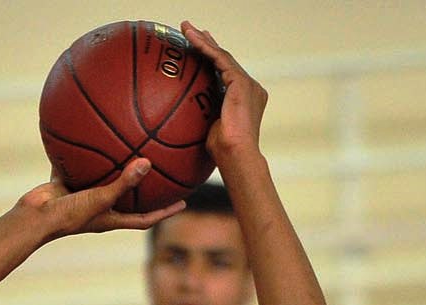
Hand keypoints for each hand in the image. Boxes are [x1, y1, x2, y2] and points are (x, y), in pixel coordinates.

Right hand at [17, 158, 185, 239]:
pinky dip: (83, 154)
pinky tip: (90, 134)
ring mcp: (81, 196)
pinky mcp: (65, 185)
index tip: (182, 203)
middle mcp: (98, 207)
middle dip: (143, 188)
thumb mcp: (100, 198)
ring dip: (114, 166)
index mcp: (110, 218)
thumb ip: (124, 182)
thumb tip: (147, 162)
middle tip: (162, 172)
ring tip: (129, 147)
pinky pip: (77, 166)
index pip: (144, 218)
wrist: (33, 217)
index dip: (164, 212)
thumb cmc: (68, 216)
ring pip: (103, 179)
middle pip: (127, 198)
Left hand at [182, 22, 265, 164]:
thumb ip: (201, 118)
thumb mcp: (207, 131)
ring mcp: (247, 84)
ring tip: (186, 28)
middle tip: (191, 31)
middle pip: (224, 60)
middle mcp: (249, 87)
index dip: (210, 59)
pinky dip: (205, 48)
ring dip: (202, 40)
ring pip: (221, 56)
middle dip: (207, 43)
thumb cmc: (221, 154)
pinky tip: (191, 39)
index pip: (224, 73)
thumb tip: (177, 119)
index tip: (197, 49)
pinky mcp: (242, 83)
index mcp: (243, 98)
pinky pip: (220, 60)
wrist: (236, 156)